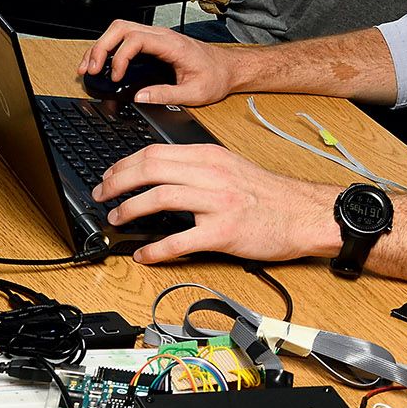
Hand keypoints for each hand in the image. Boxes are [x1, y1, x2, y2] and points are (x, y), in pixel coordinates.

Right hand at [79, 20, 233, 106]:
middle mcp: (163, 36)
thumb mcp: (195, 92)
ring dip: (102, 46)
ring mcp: (158, 37)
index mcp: (173, 45)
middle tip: (91, 69)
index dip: (120, 56)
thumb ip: (167, 95)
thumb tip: (140, 97)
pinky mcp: (155, 43)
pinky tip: (102, 63)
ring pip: (120, 29)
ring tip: (89, 66)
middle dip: (102, 47)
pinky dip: (110, 48)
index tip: (115, 76)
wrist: (230, 68)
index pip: (136, 39)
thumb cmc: (216, 77)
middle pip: (121, 28)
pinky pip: (126, 38)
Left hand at [92, 143, 340, 263]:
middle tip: (102, 196)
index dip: (124, 165)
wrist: (304, 214)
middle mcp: (212, 174)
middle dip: (117, 182)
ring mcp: (218, 202)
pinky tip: (144, 255)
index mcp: (211, 157)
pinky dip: (155, 250)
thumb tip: (160, 176)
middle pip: (150, 169)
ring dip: (129, 209)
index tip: (110, 177)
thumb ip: (199, 168)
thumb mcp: (232, 168)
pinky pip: (179, 241)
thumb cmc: (270, 196)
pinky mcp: (223, 232)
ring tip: (117, 219)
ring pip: (159, 198)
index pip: (155, 152)